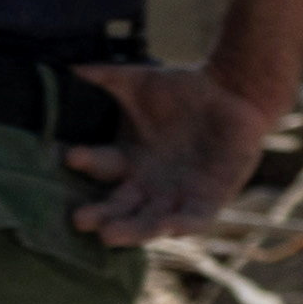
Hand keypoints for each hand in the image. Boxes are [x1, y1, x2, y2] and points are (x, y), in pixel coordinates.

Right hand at [62, 60, 275, 247]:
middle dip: (102, 215)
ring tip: (110, 236)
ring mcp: (179, 196)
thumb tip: (69, 67)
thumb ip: (104, 77)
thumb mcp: (138, 81)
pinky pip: (195, 219)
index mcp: (130, 161)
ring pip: (152, 222)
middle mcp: (150, 185)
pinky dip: (183, 225)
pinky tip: (169, 227)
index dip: (86, 163)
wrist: (233, 92)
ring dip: (133, 231)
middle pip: (121, 207)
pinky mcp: (210, 199)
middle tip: (79, 220)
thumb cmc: (184, 89)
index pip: (101, 169)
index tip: (70, 155)